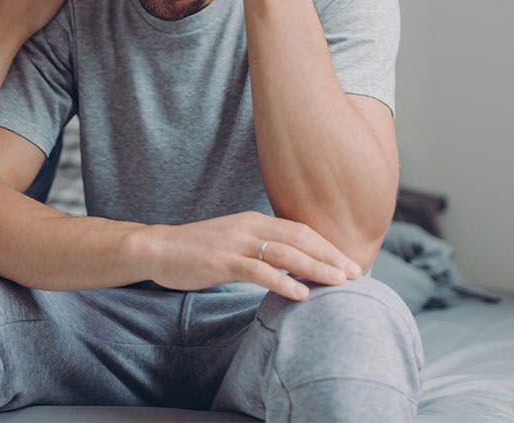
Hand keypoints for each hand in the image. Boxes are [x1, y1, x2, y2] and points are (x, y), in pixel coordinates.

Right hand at [140, 210, 361, 300]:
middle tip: (356, 273)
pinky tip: (301, 293)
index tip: (348, 262)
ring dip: (315, 267)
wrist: (157, 248)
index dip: (327, 245)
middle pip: (300, 237)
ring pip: (285, 253)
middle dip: (330, 255)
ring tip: (339, 282)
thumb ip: (259, 248)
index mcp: (254, 220)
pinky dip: (283, 281)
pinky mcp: (222, 261)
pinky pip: (259, 271)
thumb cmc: (196, 249)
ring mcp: (236, 243)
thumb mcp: (233, 241)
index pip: (300, 229)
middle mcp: (249, 226)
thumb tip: (289, 264)